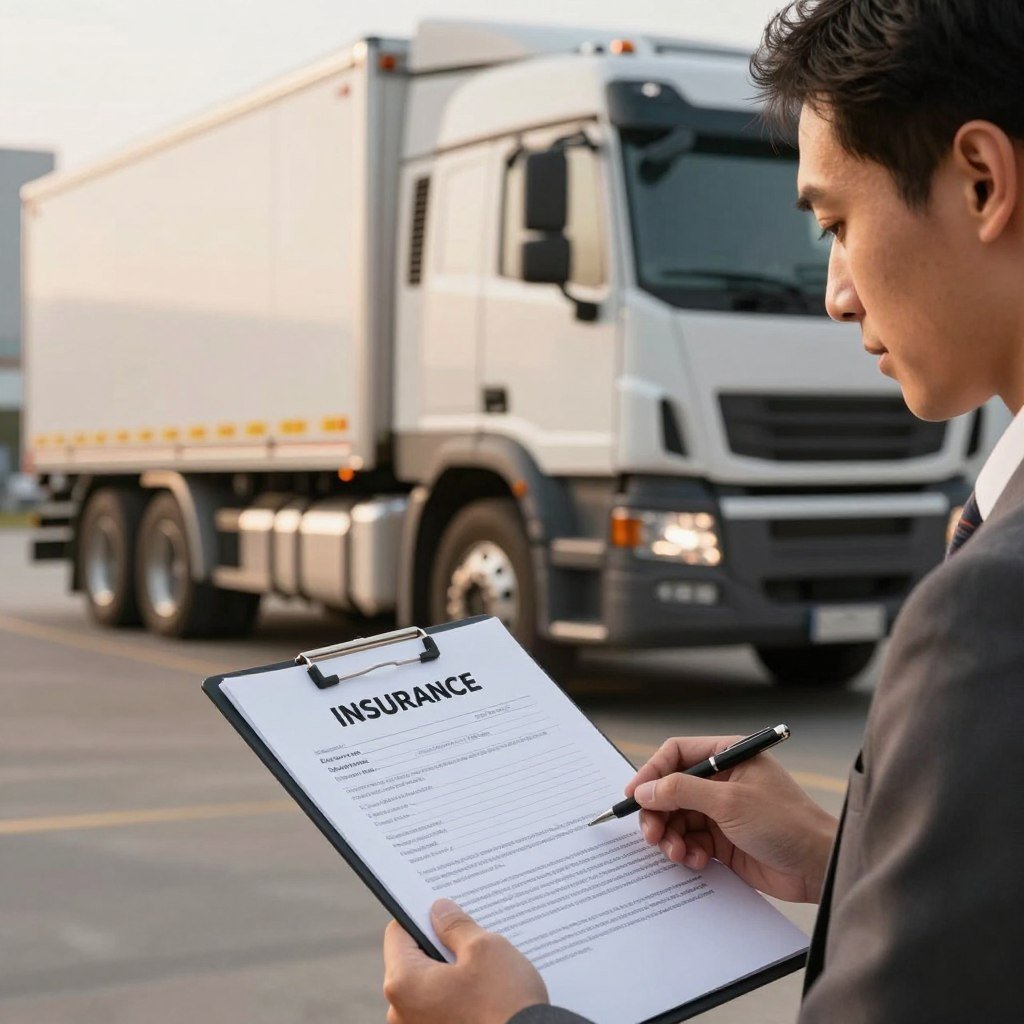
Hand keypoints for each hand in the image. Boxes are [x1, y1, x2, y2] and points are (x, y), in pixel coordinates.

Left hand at [383, 898, 547, 1023]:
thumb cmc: (503, 1004)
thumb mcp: (483, 948)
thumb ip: (455, 925)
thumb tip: (439, 910)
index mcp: (404, 983)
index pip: (398, 934)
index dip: (421, 916)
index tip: (444, 912)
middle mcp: (401, 1012)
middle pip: (413, 961)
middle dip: (440, 945)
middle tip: (470, 937)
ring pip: (429, 985)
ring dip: (452, 972)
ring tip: (483, 967)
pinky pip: (439, 1007)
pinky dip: (457, 996)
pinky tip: (485, 992)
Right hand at [627, 735, 837, 902]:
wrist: (818, 866)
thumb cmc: (785, 822)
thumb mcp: (729, 802)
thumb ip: (682, 792)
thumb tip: (645, 789)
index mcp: (728, 755)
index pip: (677, 754)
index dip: (652, 772)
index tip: (634, 795)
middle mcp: (722, 780)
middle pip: (671, 790)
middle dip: (658, 812)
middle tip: (652, 834)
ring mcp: (722, 811)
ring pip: (678, 818)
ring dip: (671, 837)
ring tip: (678, 853)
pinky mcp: (724, 840)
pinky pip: (691, 841)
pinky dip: (687, 852)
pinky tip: (697, 861)